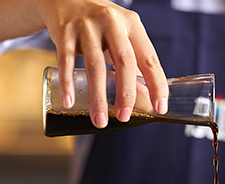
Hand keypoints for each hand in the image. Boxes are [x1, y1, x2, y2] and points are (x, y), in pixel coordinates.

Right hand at [36, 0, 168, 126]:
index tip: (159, 107)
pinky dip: (68, 83)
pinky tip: (70, 102)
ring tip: (100, 120)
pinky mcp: (65, 32)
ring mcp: (87, 26)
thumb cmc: (100, 25)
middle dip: (126, 93)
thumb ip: (133, 64)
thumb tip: (146, 98)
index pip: (149, 58)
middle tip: (125, 117)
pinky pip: (66, 61)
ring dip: (98, 97)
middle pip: (124, 62)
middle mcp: (112, 23)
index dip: (157, 84)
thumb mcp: (122, 37)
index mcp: (132, 25)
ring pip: (95, 66)